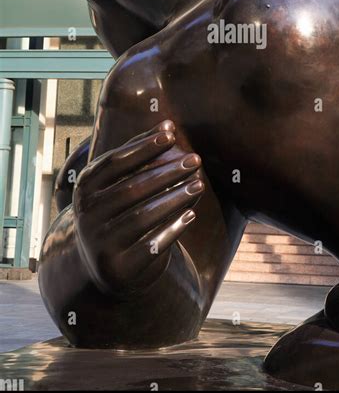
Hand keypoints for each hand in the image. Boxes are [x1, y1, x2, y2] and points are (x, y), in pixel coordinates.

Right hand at [73, 120, 203, 294]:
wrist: (106, 264)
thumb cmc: (119, 210)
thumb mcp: (120, 182)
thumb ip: (141, 155)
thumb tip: (168, 125)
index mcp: (84, 188)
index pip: (115, 162)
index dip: (143, 147)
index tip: (171, 134)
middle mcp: (87, 215)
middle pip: (132, 188)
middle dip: (167, 172)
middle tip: (195, 160)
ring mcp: (100, 243)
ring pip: (143, 216)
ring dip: (175, 198)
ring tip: (199, 185)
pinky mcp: (119, 267)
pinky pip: (151, 245)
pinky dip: (172, 229)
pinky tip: (191, 214)